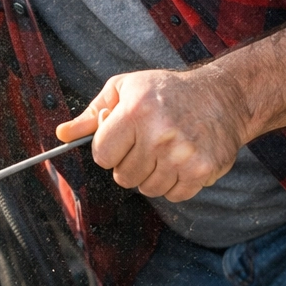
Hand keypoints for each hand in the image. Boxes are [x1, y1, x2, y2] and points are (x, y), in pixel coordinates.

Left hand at [55, 68, 247, 201]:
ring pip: (147, 189)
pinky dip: (174, 184)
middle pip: (123, 176)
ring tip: (165, 151)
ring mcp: (182, 154)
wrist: (223, 96)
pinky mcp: (202, 170)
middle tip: (147, 143)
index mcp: (135, 112)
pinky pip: (174, 195)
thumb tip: (62, 135)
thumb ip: (91, 115)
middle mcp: (159, 134)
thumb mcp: (124, 90)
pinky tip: (181, 161)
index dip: (108, 150)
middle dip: (129, 163)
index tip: (121, 139)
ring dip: (152, 175)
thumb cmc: (165, 91)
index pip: (101, 156)